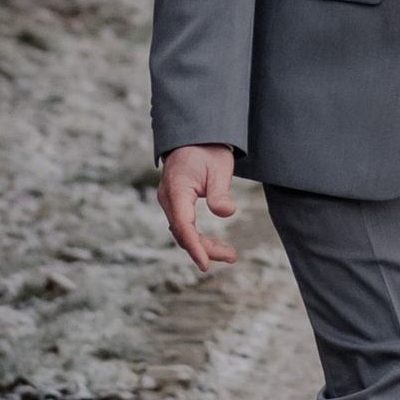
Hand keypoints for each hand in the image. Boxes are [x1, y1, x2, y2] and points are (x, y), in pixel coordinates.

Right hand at [157, 143, 238, 271]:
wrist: (196, 136)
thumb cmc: (208, 150)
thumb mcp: (219, 167)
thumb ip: (220, 191)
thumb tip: (227, 212)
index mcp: (176, 189)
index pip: (184, 225)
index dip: (194, 246)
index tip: (205, 264)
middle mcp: (168, 198)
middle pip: (183, 232)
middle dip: (205, 249)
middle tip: (231, 256)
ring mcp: (170, 201)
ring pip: (183, 232)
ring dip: (203, 245)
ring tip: (229, 254)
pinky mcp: (176, 204)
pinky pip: (184, 226)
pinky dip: (197, 238)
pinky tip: (212, 246)